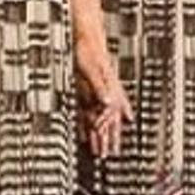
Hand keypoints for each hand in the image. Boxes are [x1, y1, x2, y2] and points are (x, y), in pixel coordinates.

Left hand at [72, 38, 130, 161]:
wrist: (86, 38)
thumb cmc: (89, 52)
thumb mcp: (94, 70)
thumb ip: (101, 87)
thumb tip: (107, 103)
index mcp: (109, 92)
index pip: (110, 120)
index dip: (109, 136)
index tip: (108, 152)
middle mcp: (105, 95)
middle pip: (107, 122)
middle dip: (106, 140)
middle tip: (105, 156)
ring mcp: (96, 93)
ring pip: (98, 119)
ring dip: (98, 134)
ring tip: (97, 150)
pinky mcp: (86, 89)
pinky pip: (88, 110)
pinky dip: (86, 122)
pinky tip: (84, 131)